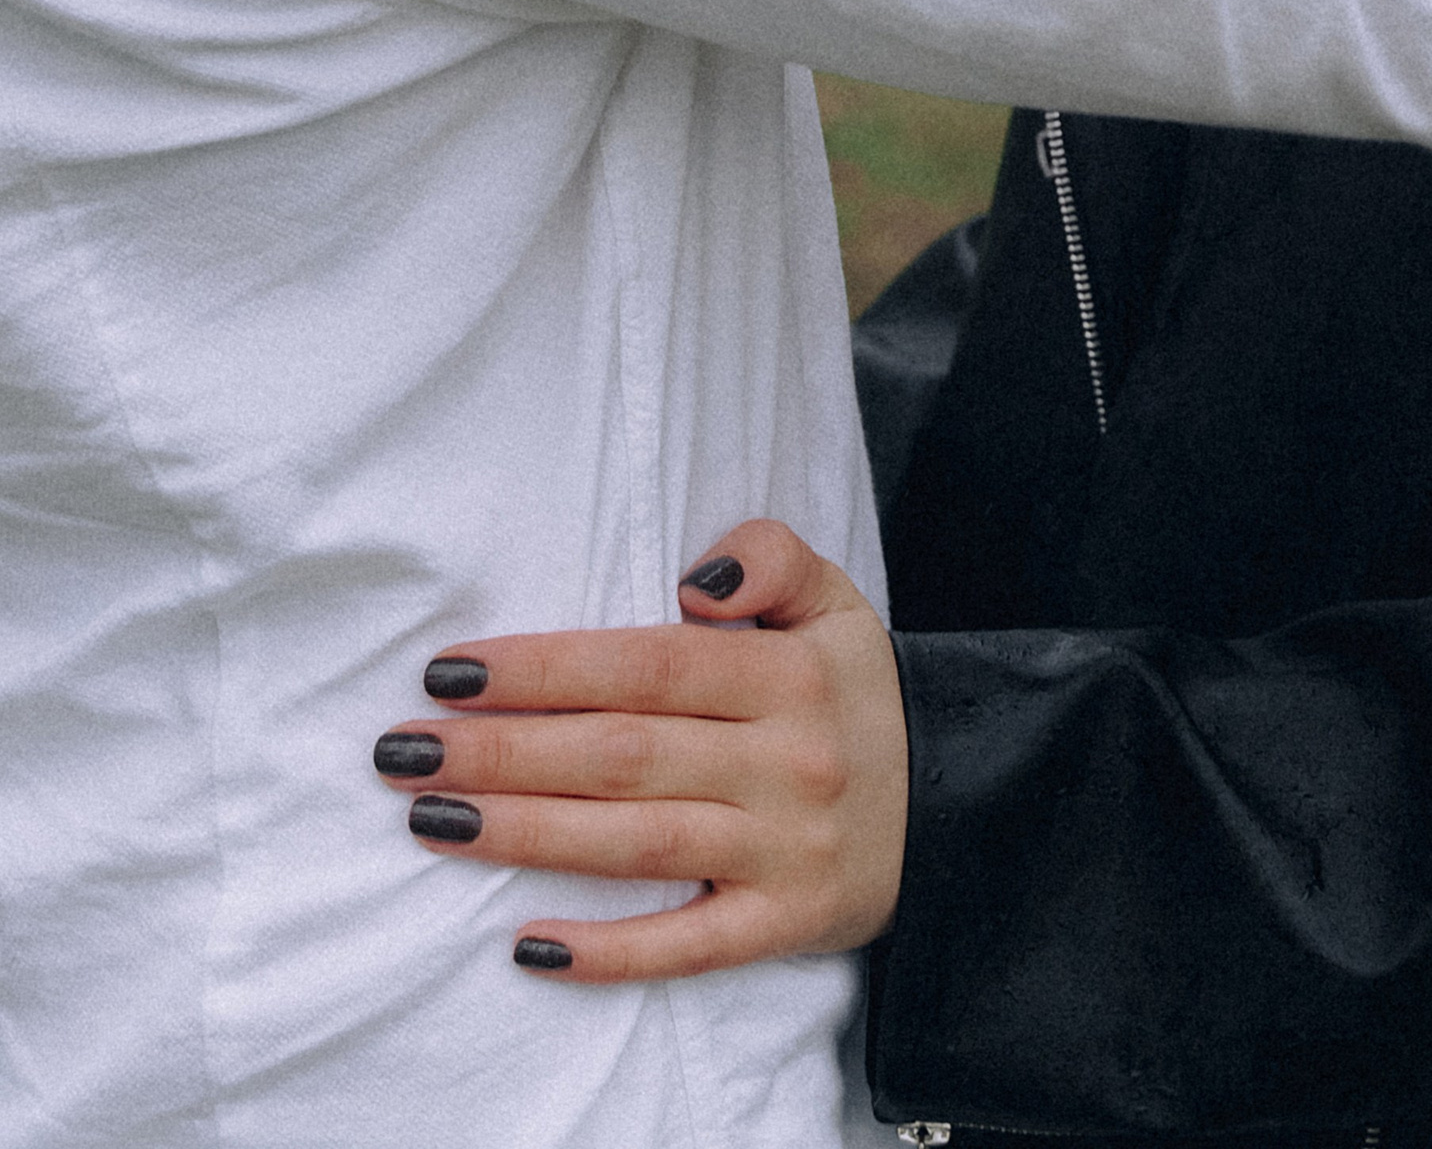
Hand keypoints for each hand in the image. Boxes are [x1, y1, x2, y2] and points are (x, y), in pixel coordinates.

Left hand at [374, 522, 904, 981]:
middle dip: (502, 751)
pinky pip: (686, 945)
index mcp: (789, 672)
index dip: (544, 667)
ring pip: (635, 843)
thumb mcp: (836, 601)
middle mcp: (784, 760)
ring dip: (523, 834)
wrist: (952, 804)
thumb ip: (770, 557)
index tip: (449, 670)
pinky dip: (607, 952)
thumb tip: (695, 580)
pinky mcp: (783, 924)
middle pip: (621, 755)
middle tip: (402, 751)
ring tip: (429, 820)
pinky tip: (527, 945)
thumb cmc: (854, 693)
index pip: (645, 666)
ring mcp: (782, 849)